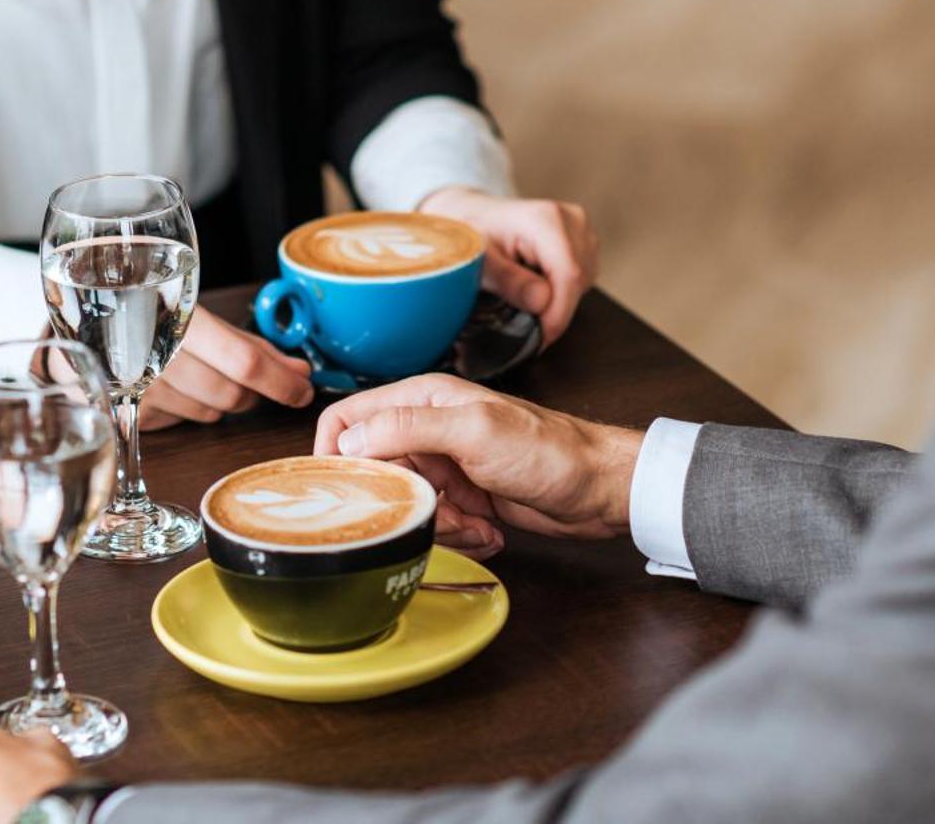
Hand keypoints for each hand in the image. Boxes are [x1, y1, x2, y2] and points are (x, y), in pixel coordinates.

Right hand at [138, 306, 312, 430]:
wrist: (91, 329)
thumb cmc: (152, 320)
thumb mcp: (202, 320)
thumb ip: (253, 346)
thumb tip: (301, 372)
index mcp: (181, 317)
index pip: (245, 361)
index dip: (281, 380)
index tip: (303, 389)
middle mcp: (158, 352)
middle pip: (232, 393)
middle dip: (251, 391)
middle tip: (248, 379)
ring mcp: (141, 385)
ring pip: (211, 411)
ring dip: (220, 399)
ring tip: (201, 374)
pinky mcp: (131, 411)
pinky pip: (185, 420)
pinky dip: (192, 407)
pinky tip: (177, 386)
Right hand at [315, 373, 640, 558]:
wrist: (599, 488)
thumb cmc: (549, 449)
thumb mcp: (474, 431)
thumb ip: (407, 427)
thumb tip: (349, 442)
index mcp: (422, 400)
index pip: (348, 419)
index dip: (335, 454)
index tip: (345, 490)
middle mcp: (427, 430)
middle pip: (377, 474)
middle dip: (404, 504)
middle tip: (441, 511)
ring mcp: (446, 466)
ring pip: (408, 507)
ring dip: (441, 525)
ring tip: (478, 521)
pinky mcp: (464, 498)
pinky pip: (438, 525)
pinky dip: (463, 535)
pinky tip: (491, 530)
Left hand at [418, 187, 597, 346]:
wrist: (474, 214)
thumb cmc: (472, 233)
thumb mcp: (478, 259)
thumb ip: (508, 280)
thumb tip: (542, 303)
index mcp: (545, 219)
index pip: (569, 274)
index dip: (559, 312)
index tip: (541, 338)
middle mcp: (570, 220)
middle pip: (578, 282)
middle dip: (555, 310)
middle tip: (524, 323)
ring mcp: (581, 229)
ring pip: (583, 283)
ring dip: (558, 300)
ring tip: (524, 293)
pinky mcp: (584, 241)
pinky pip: (583, 278)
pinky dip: (562, 290)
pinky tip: (537, 283)